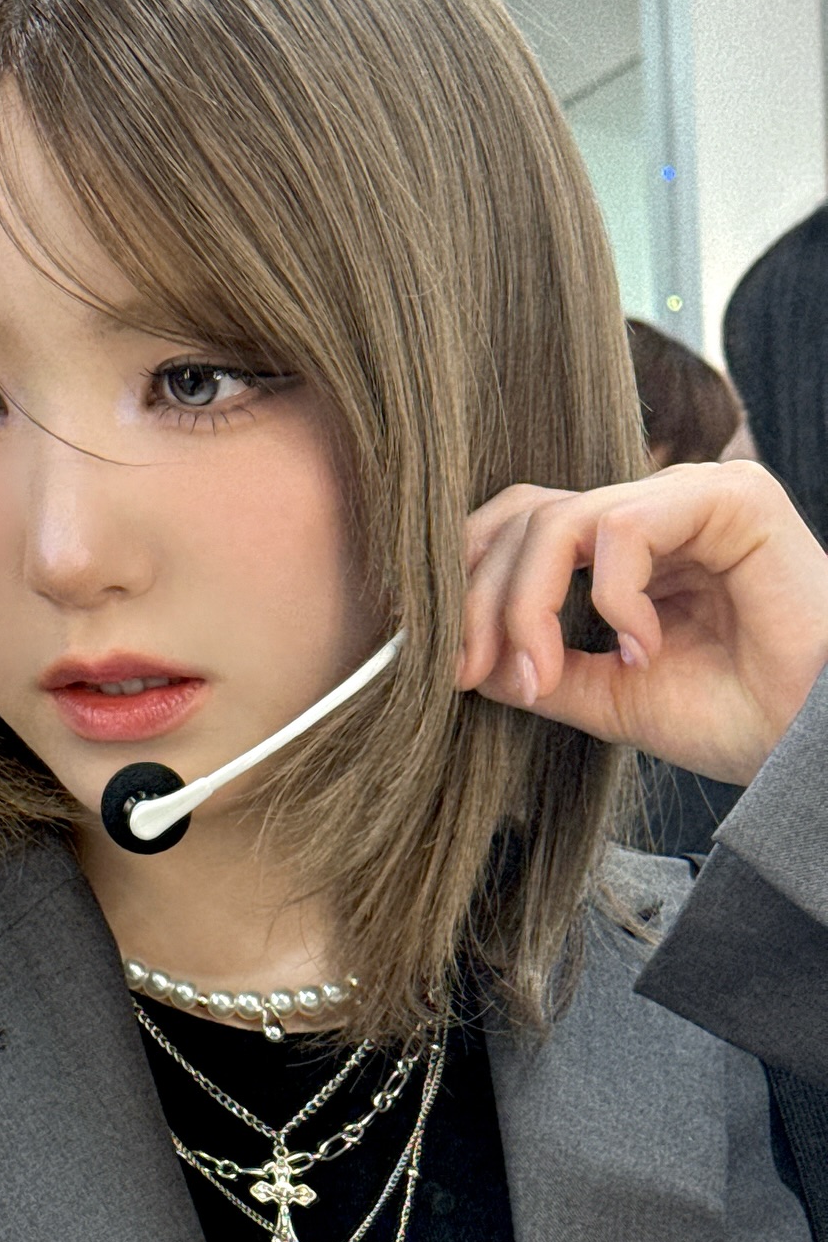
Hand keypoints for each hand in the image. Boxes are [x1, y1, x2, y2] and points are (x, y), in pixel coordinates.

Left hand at [457, 461, 827, 784]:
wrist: (815, 746)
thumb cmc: (734, 717)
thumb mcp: (608, 696)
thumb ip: (541, 669)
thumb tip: (463, 658)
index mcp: (622, 551)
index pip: (518, 528)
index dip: (470, 586)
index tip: (449, 666)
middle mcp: (651, 513)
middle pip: (524, 517)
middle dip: (482, 600)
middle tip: (473, 672)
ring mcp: (689, 497)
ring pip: (560, 519)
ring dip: (530, 606)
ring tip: (549, 675)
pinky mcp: (731, 496)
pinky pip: (626, 525)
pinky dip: (614, 597)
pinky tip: (645, 650)